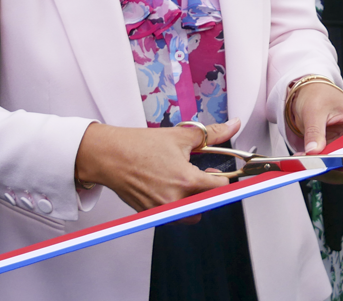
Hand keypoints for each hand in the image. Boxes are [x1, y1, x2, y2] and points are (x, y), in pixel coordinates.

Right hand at [74, 119, 237, 219]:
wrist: (110, 155)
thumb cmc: (140, 146)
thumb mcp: (181, 136)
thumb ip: (212, 134)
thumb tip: (232, 126)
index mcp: (185, 180)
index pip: (220, 189)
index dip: (224, 179)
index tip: (221, 174)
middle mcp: (175, 200)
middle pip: (207, 204)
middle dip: (209, 190)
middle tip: (203, 174)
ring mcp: (161, 210)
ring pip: (191, 214)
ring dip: (194, 201)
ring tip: (186, 181)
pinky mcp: (150, 214)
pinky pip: (173, 216)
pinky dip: (178, 205)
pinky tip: (171, 187)